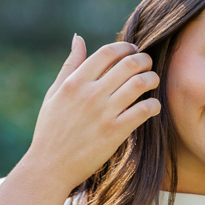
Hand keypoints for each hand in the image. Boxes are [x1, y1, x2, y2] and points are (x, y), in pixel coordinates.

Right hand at [27, 35, 160, 191]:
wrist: (50, 167)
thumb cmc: (51, 131)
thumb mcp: (54, 94)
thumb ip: (69, 65)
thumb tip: (78, 38)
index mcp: (74, 83)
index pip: (107, 53)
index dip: (126, 47)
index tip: (133, 51)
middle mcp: (90, 94)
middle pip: (128, 65)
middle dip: (144, 60)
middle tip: (148, 64)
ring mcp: (104, 113)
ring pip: (140, 84)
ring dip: (152, 79)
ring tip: (153, 81)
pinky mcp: (115, 132)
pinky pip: (144, 110)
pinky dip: (154, 105)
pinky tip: (153, 106)